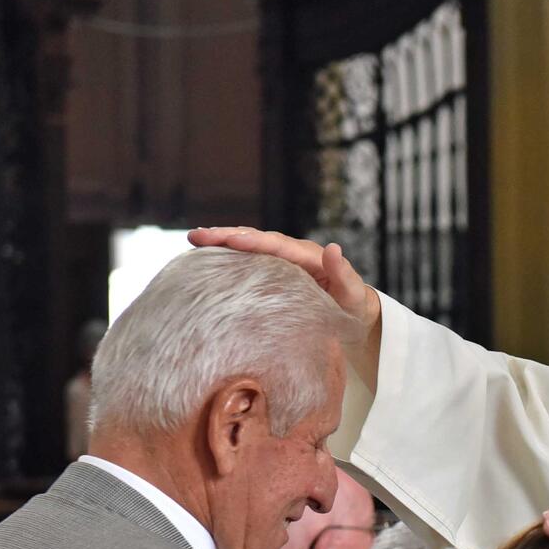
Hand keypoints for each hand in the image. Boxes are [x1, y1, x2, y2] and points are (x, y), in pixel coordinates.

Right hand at [188, 227, 380, 386]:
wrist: (355, 313)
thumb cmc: (354, 306)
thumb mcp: (353, 293)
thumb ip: (344, 273)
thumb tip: (334, 248)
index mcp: (309, 257)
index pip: (277, 246)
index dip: (253, 241)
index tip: (230, 239)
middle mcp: (292, 254)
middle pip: (256, 240)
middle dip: (227, 236)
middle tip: (197, 235)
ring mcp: (282, 262)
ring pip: (249, 248)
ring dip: (222, 243)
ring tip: (194, 240)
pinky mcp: (274, 273)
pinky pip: (249, 261)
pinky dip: (228, 257)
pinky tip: (206, 258)